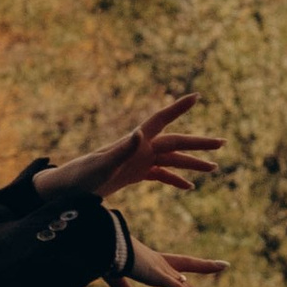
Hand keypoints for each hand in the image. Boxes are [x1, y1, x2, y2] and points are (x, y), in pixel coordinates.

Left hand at [37, 93, 224, 207]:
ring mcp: (137, 161)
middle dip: (199, 143)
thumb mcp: (102, 166)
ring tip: (215, 168)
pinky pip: (160, 175)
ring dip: (191, 163)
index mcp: (133, 142)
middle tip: (222, 143)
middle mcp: (138, 148)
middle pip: (175, 142)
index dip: (179, 108)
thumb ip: (122, 150)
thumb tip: (139, 133)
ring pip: (171, 159)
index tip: (197, 96)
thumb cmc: (80, 177)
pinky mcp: (132, 175)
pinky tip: (189, 188)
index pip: (161, 120)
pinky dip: (175, 179)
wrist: (64, 190)